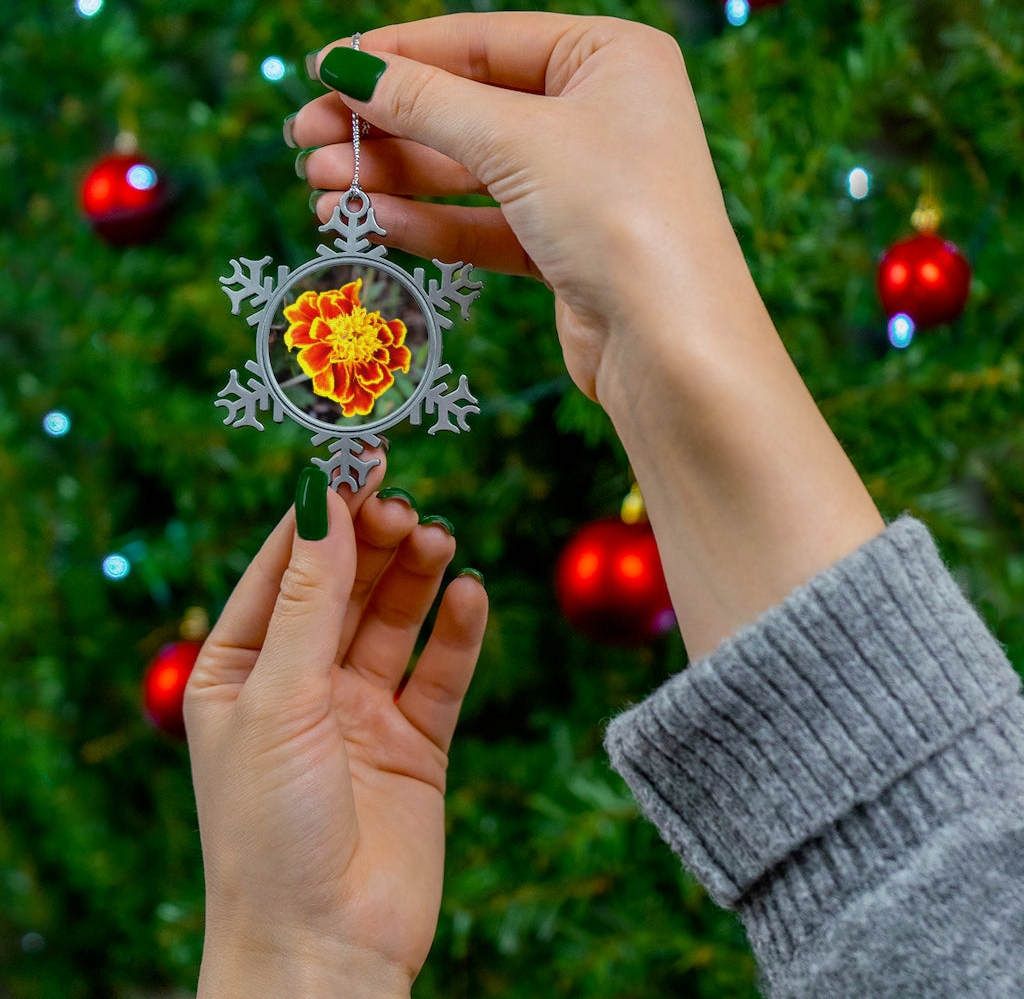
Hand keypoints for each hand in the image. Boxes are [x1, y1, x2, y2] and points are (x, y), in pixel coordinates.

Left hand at [185, 465, 487, 998]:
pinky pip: (440, 672)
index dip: (322, 513)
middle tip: (406, 509)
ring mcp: (360, 711)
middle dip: (374, 541)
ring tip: (440, 540)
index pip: (283, 567)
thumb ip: (310, 596)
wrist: (325, 949)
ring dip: (417, 576)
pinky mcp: (415, 741)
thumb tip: (323, 496)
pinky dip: (458, 632)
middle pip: (345, 585)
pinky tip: (471, 595)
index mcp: (241, 668)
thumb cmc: (270, 828)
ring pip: (394, 620)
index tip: (360, 461)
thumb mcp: (279, 696)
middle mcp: (300, 682)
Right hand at [290, 12, 745, 402]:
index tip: (322, 70)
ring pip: (470, 173)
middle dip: (385, 128)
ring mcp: (582, 186)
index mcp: (608, 57)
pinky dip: (430, 224)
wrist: (671, 347)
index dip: (396, 55)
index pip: (481, 42)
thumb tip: (347, 68)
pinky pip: (485, 225)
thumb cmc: (617, 216)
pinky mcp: (565, 249)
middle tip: (305, 142)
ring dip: (395, 180)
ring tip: (321, 190)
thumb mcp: (516, 140)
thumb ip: (426, 102)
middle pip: (468, 109)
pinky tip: (373, 224)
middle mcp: (599, 115)